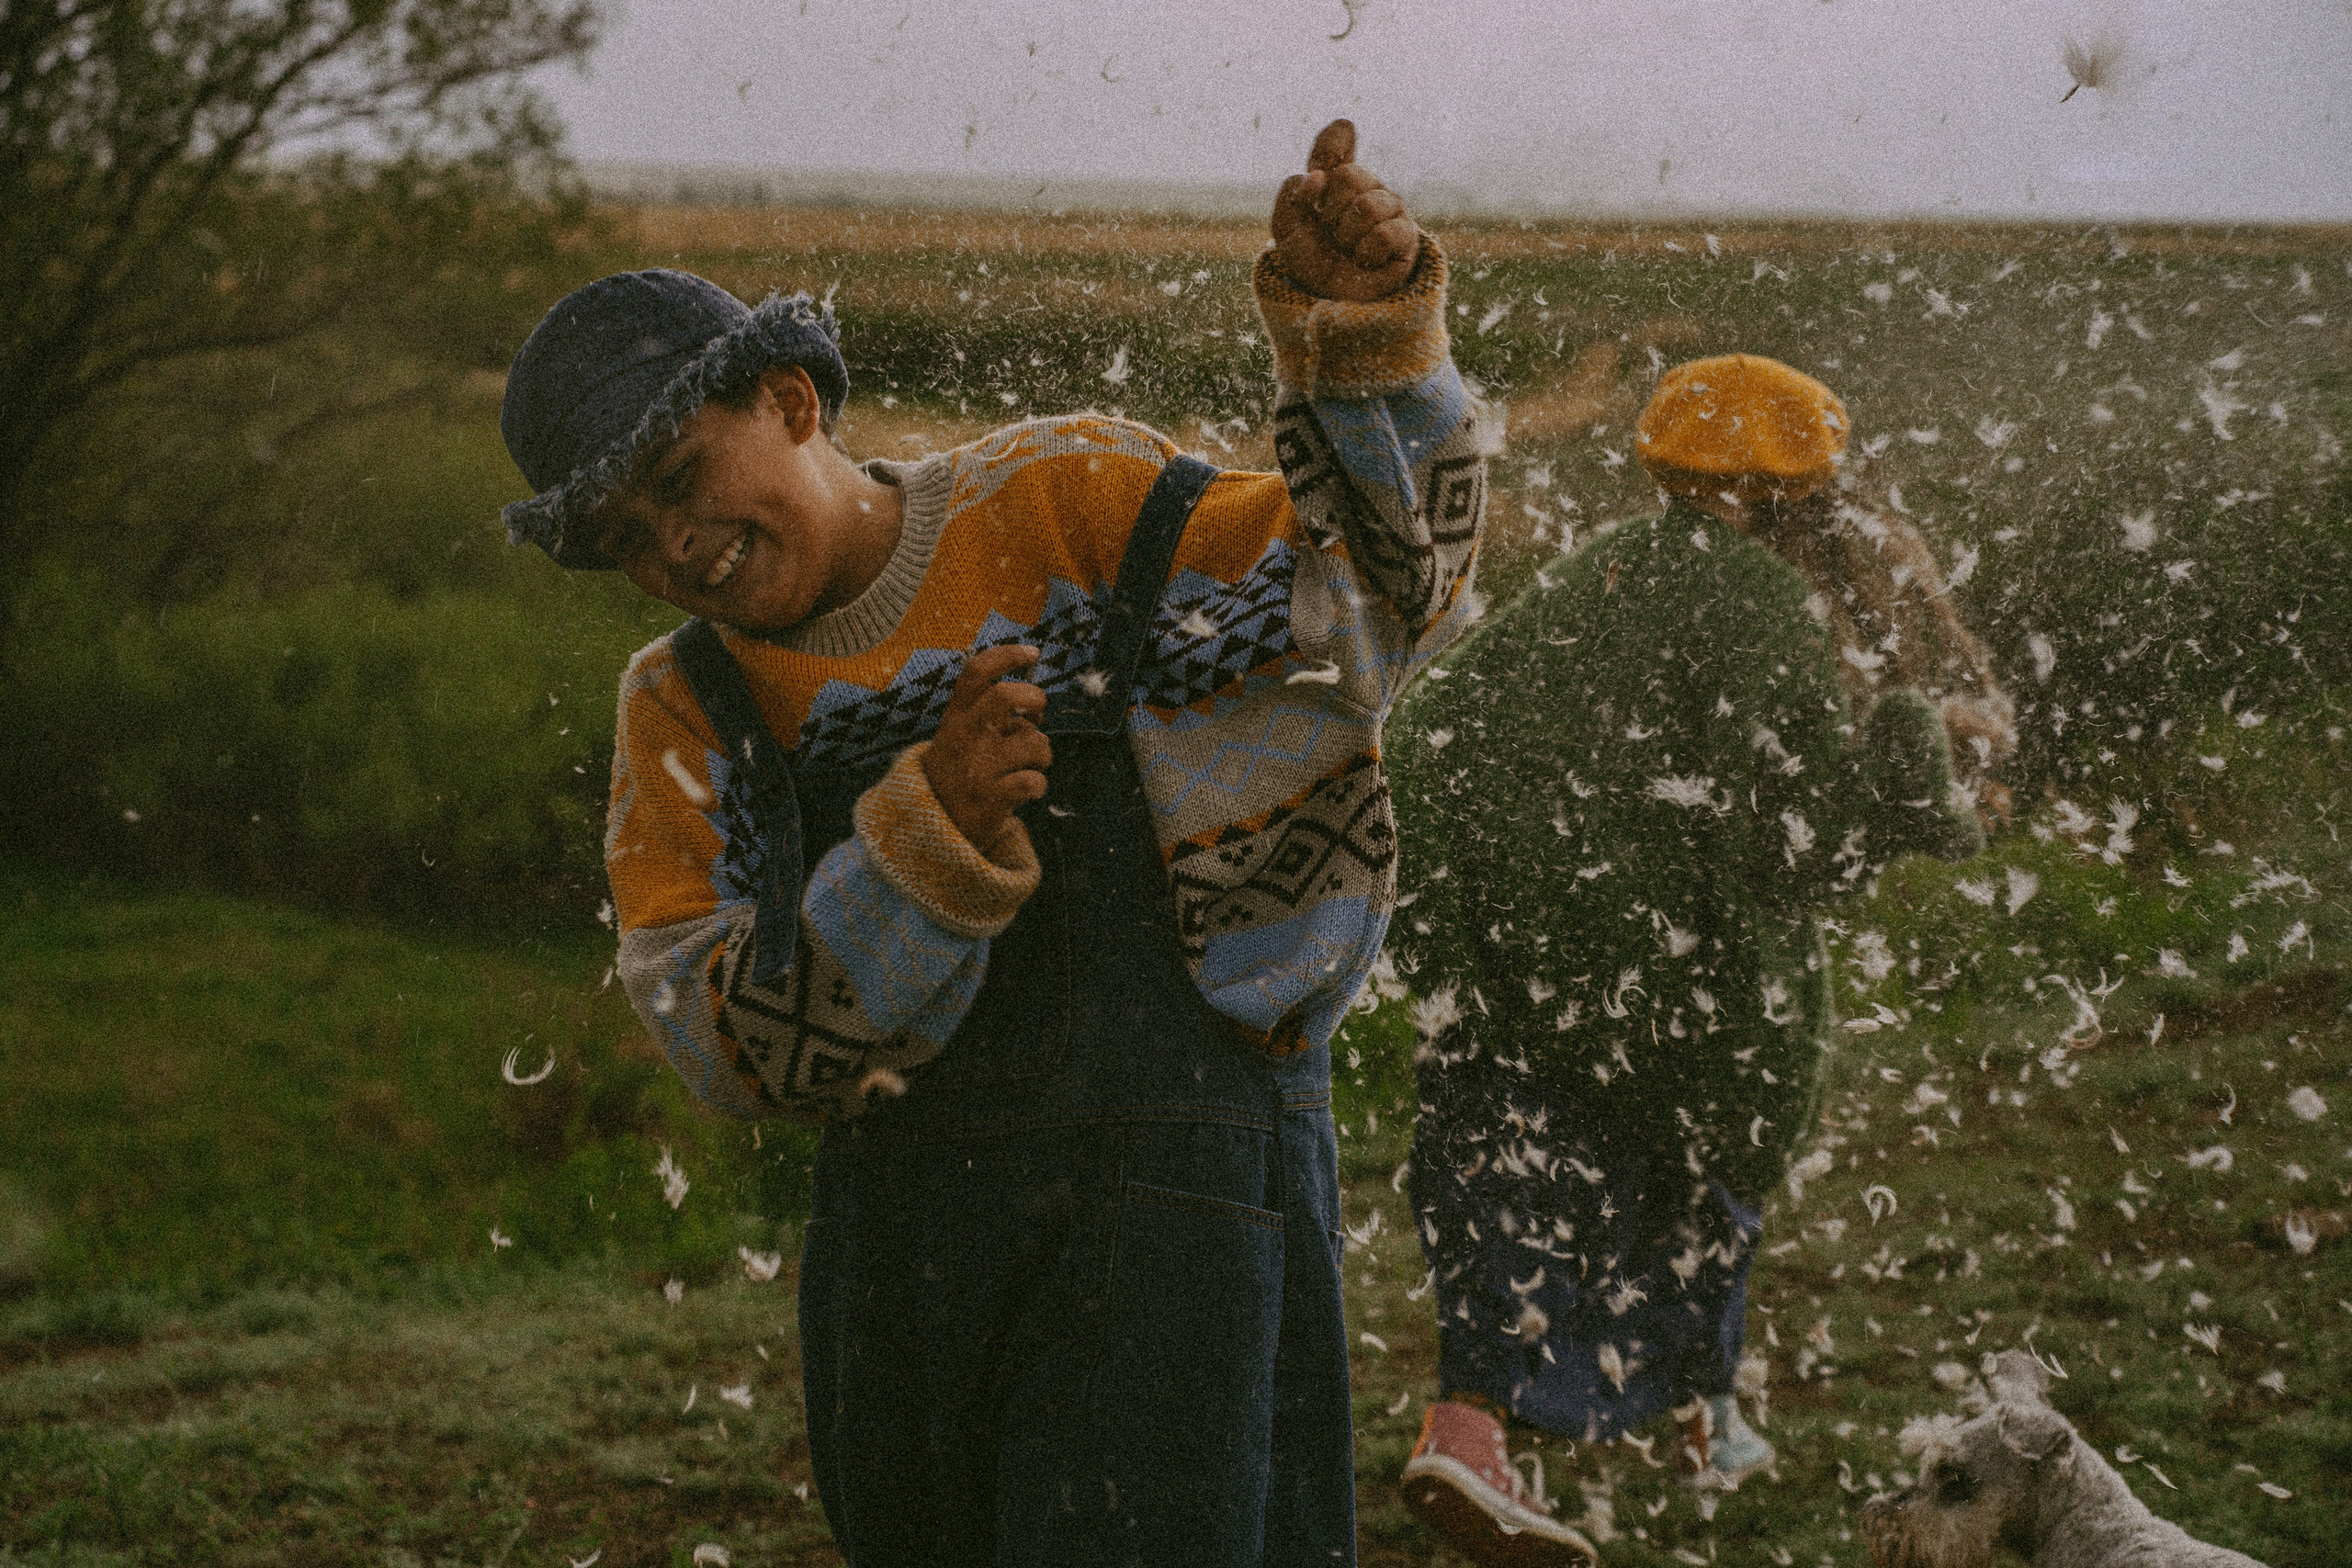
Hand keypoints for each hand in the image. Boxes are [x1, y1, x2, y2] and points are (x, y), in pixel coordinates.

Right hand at [924, 644, 1050, 852]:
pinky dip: (1039, 785)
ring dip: (1044, 752)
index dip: (1007, 656)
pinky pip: (1033, 781)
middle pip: (1003, 696)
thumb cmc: (957, 776)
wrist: (929, 830)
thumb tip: (1032, 703)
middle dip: (1034, 699)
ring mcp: (976, 769)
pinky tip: (1028, 790)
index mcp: (955, 719)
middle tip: (1037, 714)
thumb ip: (986, 718)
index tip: (1033, 653)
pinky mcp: (989, 799)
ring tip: (1033, 763)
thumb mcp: (957, 739)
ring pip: (1032, 742)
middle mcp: (964, 739)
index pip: (976, 673)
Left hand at [1270, 119, 1421, 301]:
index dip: (1331, 144)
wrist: (1333, 300)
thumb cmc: (1312, 263)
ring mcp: (1389, 209)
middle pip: (1349, 175)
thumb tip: (1316, 176)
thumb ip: (1291, 195)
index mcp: (1335, 182)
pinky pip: (1385, 233)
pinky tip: (1366, 259)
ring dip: (1348, 235)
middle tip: (1330, 232)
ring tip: (1348, 249)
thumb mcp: (1287, 230)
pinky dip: (1367, 252)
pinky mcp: (1406, 236)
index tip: (1318, 172)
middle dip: (1331, 210)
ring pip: (1369, 205)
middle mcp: (1365, 189)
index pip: (1336, 146)